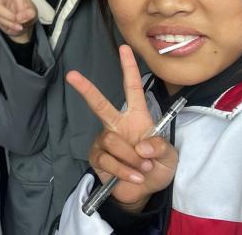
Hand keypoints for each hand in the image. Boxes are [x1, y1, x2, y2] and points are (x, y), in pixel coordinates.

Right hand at [66, 45, 177, 211]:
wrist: (143, 192)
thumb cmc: (156, 167)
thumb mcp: (169, 157)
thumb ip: (160, 148)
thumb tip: (142, 146)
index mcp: (137, 118)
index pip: (133, 89)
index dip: (129, 69)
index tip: (124, 48)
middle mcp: (117, 125)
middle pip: (100, 104)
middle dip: (86, 89)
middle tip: (72, 76)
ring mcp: (105, 141)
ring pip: (113, 141)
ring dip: (131, 159)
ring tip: (142, 168)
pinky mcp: (97, 157)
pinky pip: (108, 161)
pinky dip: (125, 171)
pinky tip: (134, 177)